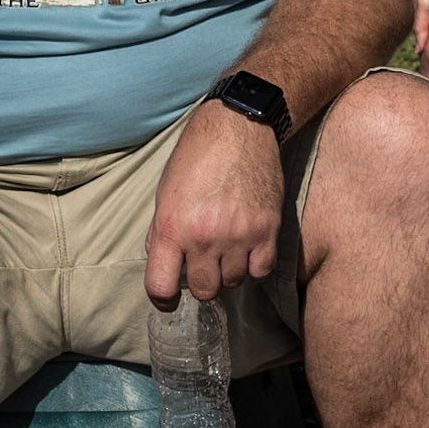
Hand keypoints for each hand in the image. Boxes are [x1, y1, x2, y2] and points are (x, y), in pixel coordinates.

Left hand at [145, 102, 283, 307]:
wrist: (239, 127)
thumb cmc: (197, 157)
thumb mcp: (166, 194)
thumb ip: (162, 233)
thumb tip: (165, 265)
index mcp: (173, 227)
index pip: (161, 287)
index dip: (162, 300)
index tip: (168, 300)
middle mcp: (205, 237)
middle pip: (204, 290)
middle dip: (201, 281)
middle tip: (204, 264)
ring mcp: (239, 235)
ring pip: (234, 282)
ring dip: (229, 271)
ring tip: (228, 247)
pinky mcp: (268, 230)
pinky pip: (261, 270)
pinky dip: (254, 264)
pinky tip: (248, 247)